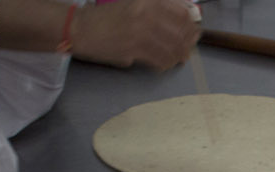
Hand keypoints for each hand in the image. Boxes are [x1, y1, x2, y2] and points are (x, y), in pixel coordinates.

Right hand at [70, 0, 199, 70]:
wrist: (81, 28)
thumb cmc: (107, 17)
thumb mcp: (131, 3)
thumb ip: (156, 8)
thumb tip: (183, 17)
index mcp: (147, 1)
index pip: (181, 12)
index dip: (191, 24)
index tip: (194, 31)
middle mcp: (145, 14)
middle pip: (181, 32)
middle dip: (188, 43)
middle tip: (188, 49)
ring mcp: (140, 32)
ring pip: (172, 48)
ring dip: (178, 55)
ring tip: (179, 58)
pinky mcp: (133, 50)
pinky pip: (159, 60)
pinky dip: (165, 63)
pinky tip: (164, 64)